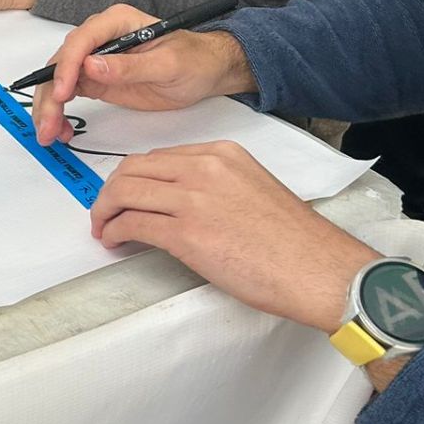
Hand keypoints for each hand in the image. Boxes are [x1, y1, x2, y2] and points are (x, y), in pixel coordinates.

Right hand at [30, 3, 256, 145]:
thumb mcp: (168, 64)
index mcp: (116, 23)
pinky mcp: (96, 81)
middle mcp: (99, 39)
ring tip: (50, 134)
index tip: (62, 94)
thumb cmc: (195, 59)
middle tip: (47, 125)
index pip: (80, 41)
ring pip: (58, 82)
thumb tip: (91, 66)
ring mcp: (95, 61)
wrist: (207, 72)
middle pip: (61, 63)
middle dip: (50, 95)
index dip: (66, 67)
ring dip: (49, 108)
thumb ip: (130, 66)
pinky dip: (60, 113)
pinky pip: (68, 95)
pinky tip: (62, 130)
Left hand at [90, 141, 377, 331]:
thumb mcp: (252, 189)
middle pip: (132, 169)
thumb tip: (179, 201)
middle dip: (110, 191)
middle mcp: (204, 168)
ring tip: (104, 229)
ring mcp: (193, 198)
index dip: (133, 177)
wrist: (318, 269)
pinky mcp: (185, 232)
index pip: (158, 158)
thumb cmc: (294, 242)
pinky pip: (132, 224)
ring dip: (105, 212)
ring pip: (124, 193)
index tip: (125, 193)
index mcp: (222, 154)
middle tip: (104, 211)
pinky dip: (115, 232)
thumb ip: (215, 185)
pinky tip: (115, 241)